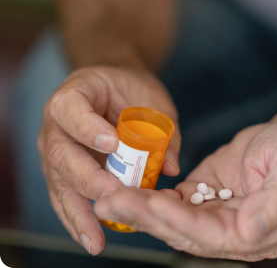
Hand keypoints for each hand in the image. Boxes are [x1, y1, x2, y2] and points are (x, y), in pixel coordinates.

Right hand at [37, 66, 180, 254]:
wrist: (111, 88)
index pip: (70, 108)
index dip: (87, 127)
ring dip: (78, 212)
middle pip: (61, 153)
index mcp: (75, 94)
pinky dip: (77, 217)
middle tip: (114, 196)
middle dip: (88, 179)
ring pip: (59, 181)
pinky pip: (65, 194)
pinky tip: (90, 237)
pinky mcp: (61, 170)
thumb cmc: (131, 90)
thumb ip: (163, 130)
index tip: (112, 144)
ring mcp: (55, 148)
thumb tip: (170, 168)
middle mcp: (56, 123)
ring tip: (95, 239)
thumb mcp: (152, 100)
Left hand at [93, 121, 276, 260]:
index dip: (182, 221)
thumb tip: (251, 231)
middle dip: (148, 217)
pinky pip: (175, 202)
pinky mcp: (205, 196)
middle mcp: (235, 231)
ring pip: (174, 218)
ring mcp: (218, 215)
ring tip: (109, 197)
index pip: (214, 235)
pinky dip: (151, 198)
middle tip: (111, 202)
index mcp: (261, 231)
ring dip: (142, 209)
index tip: (153, 204)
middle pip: (185, 231)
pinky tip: (127, 190)